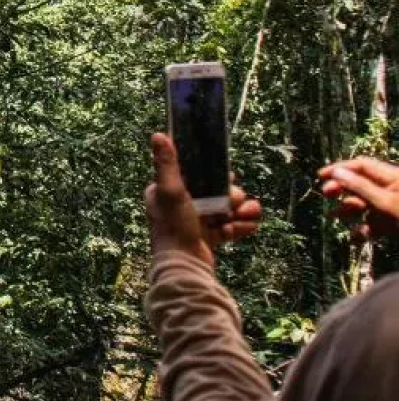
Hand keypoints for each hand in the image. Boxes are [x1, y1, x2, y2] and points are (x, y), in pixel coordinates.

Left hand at [145, 132, 262, 266]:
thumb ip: (166, 164)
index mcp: (169, 190)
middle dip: (232, 196)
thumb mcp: (170, 191)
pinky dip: (240, 227)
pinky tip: (238, 230)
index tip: (227, 176)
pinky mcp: (211, 236)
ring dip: (241, 212)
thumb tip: (158, 134)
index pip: (198, 172)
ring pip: (229, 207)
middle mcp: (182, 203)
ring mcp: (198, 220)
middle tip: (232, 204)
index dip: (215, 173)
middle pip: (219, 189)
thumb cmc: (174, 227)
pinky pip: (233, 225)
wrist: (185, 266)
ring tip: (240, 218)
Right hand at [319, 157, 398, 241]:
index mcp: (394, 178)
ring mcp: (394, 209)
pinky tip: (355, 238)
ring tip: (335, 217)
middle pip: (362, 184)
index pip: (362, 166)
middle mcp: (392, 191)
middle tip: (326, 194)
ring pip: (367, 206)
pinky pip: (376, 226)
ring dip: (350, 211)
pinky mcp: (395, 227)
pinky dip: (364, 231)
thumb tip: (337, 172)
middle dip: (343, 189)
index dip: (341, 168)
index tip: (320, 176)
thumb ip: (361, 187)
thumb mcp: (386, 201)